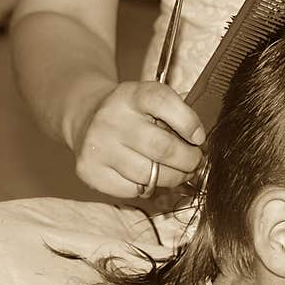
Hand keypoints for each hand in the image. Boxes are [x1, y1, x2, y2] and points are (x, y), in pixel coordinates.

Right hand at [73, 81, 205, 197]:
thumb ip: (176, 113)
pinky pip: (132, 190)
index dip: (188, 122)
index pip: (163, 102)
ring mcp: (98, 146)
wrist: (84, 116)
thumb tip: (199, 142)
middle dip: (189, 160)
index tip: (199, 137)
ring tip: (178, 172)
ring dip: (173, 178)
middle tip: (195, 161)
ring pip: (150, 175)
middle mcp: (111, 118)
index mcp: (131, 94)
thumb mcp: (151, 99)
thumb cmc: (131, 112)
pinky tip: (148, 176)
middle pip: (163, 148)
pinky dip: (147, 188)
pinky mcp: (90, 170)